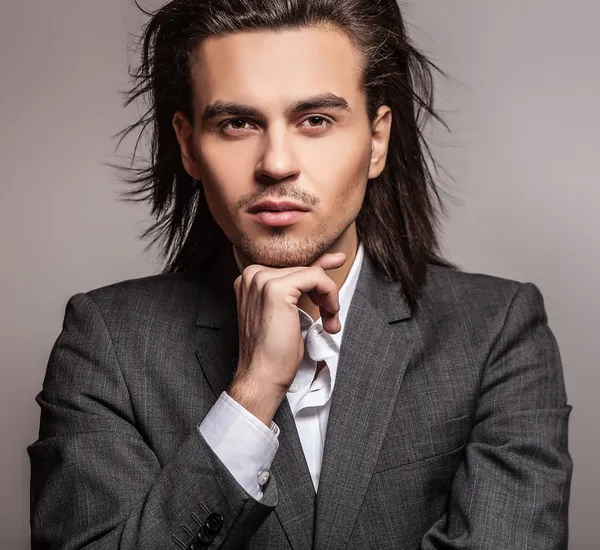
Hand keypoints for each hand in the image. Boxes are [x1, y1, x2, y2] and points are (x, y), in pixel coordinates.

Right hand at [228, 251, 346, 424]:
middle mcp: (252, 275)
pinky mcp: (276, 289)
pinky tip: (330, 314)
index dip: (318, 269)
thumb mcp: (289, 312)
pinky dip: (329, 294)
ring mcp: (262, 280)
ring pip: (312, 273)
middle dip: (323, 293)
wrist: (262, 375)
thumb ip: (301, 288)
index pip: (292, 267)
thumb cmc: (274, 352)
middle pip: (303, 270)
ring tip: (330, 321)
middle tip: (331, 319)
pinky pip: (316, 277)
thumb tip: (327, 264)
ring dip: (328, 296)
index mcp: (251, 280)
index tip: (338, 261)